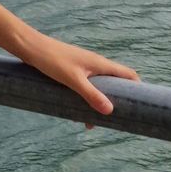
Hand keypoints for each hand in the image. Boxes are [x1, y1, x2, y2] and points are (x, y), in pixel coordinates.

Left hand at [15, 29, 140, 130]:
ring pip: (99, 88)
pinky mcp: (72, 72)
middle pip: (115, 84)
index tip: (141, 106)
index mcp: (100, 64)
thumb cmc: (51, 60)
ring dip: (99, 104)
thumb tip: (110, 111)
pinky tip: (77, 115)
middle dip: (117, 102)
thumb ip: (91, 94)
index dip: (138, 88)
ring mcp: (83, 68)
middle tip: (117, 122)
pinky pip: (86, 88)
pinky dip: (86, 100)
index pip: (128, 74)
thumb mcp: (72, 80)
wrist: (29, 47)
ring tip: (92, 124)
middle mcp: (95, 65)